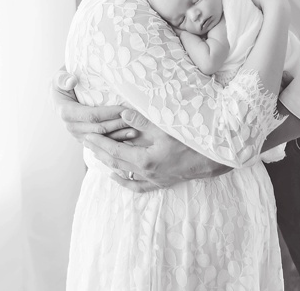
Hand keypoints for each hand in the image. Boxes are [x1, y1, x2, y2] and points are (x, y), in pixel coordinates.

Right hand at [53, 69, 136, 141]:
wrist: (59, 95)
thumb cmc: (62, 83)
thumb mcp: (59, 77)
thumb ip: (63, 78)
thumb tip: (71, 81)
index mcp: (66, 112)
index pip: (92, 115)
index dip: (110, 113)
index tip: (125, 109)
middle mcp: (71, 126)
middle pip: (99, 128)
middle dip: (118, 124)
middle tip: (136, 119)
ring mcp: (78, 134)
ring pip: (102, 138)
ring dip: (119, 135)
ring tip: (136, 130)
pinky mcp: (85, 138)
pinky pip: (102, 142)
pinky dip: (116, 140)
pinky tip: (129, 137)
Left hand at [79, 108, 231, 192]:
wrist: (214, 161)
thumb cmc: (193, 143)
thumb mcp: (168, 128)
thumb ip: (144, 121)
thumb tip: (122, 114)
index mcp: (144, 160)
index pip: (114, 150)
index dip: (99, 142)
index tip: (87, 135)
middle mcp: (145, 174)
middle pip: (115, 162)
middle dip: (98, 150)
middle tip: (85, 141)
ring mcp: (153, 180)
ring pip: (123, 173)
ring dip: (108, 163)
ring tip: (96, 154)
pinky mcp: (160, 183)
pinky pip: (137, 186)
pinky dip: (124, 181)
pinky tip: (115, 176)